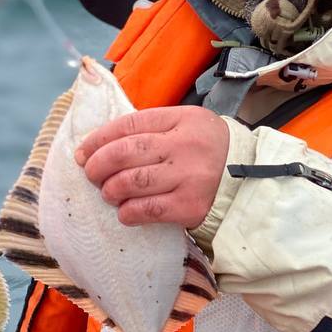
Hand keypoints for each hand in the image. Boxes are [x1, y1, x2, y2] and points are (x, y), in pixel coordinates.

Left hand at [75, 106, 229, 227]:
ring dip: (111, 189)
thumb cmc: (206, 151)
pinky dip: (129, 212)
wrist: (248, 180)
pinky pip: (148, 209)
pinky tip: (124, 212)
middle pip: (127, 151)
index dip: (99, 138)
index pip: (129, 124)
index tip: (83, 151)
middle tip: (91, 174)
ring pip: (133, 181)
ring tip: (108, 193)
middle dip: (99, 164)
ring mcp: (189, 176)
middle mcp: (185, 145)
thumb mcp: (186, 125)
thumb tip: (99, 145)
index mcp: (182, 119)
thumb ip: (151, 129)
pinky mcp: (190, 206)